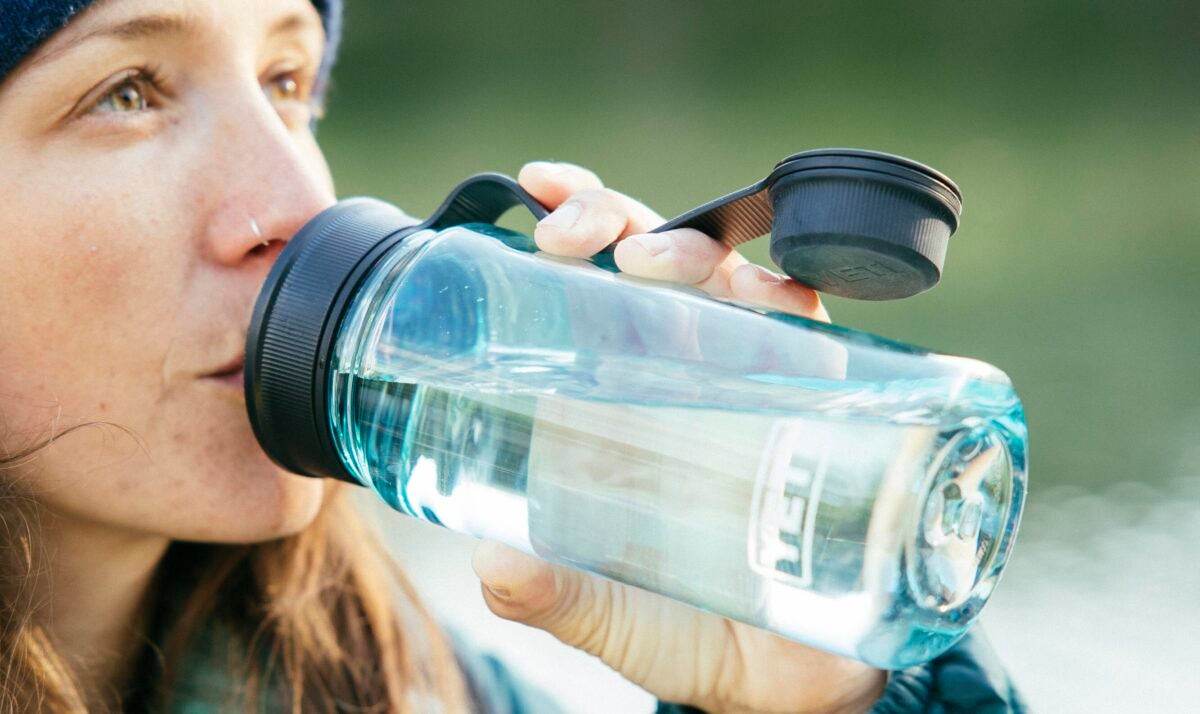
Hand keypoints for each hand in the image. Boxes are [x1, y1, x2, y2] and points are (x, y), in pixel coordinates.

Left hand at [470, 162, 884, 713]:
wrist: (806, 686)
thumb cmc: (701, 639)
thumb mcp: (620, 622)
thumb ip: (561, 599)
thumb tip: (492, 564)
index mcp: (627, 407)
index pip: (595, 294)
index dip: (572, 231)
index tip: (540, 198)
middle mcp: (693, 379)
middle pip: (659, 267)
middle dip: (621, 223)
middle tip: (583, 236)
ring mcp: (761, 385)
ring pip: (733, 279)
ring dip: (695, 248)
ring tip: (653, 260)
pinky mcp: (829, 405)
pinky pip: (818, 330)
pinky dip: (796, 295)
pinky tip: (777, 294)